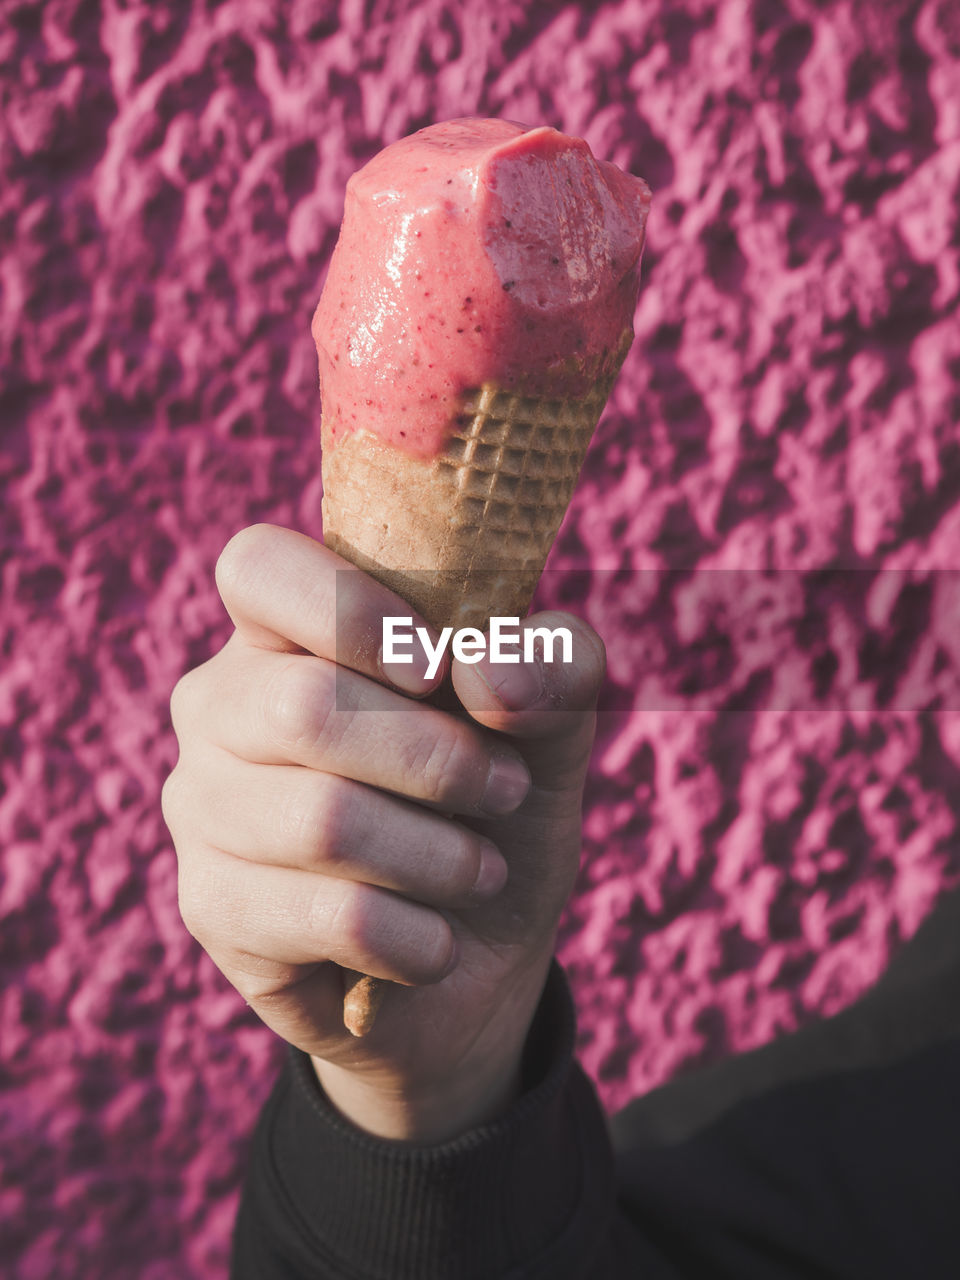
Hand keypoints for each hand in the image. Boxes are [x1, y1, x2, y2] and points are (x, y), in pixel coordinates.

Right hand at [161, 524, 604, 1140]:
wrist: (476, 954)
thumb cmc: (497, 805)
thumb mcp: (552, 723)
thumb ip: (552, 664)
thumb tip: (487, 668)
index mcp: (288, 628)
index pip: (259, 568)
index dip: (351, 611)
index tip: (437, 670)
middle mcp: (222, 704)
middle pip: (303, 707)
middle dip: (439, 760)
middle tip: (504, 791)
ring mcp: (202, 805)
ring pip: (322, 820)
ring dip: (442, 856)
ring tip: (481, 871)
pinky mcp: (211, 908)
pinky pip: (331, 915)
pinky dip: (419, 937)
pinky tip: (437, 943)